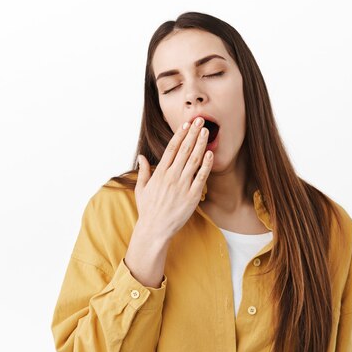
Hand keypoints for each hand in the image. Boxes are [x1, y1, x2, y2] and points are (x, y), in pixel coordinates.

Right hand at [135, 117, 213, 241]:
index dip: (180, 135)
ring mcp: (182, 186)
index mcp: (159, 174)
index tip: (186, 124)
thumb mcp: (141, 189)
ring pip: (193, 160)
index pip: (171, 149)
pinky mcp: (192, 197)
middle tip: (201, 120)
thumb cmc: (148, 210)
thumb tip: (142, 157)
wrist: (155, 230)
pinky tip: (210, 154)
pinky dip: (206, 165)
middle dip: (193, 134)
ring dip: (200, 144)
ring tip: (206, 132)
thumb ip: (143, 172)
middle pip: (184, 150)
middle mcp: (171, 177)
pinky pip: (201, 178)